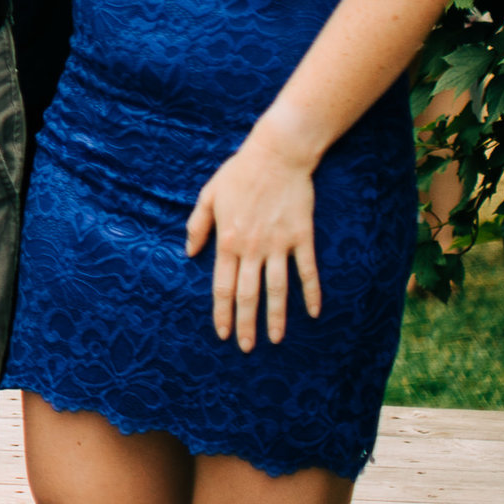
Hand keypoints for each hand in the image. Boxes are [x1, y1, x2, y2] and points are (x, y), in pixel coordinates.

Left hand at [185, 124, 321, 352]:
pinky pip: (307, 271)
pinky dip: (311, 293)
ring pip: (277, 289)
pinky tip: (314, 313)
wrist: (276, 156)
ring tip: (275, 339)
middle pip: (247, 294)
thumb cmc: (239, 174)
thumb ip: (198, 226)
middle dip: (246, 323)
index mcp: (227, 240)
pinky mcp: (301, 238)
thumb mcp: (208, 196)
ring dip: (276, 317)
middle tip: (246, 347)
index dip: (221, 312)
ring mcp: (279, 245)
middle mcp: (252, 248)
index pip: (221, 286)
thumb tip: (189, 252)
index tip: (222, 333)